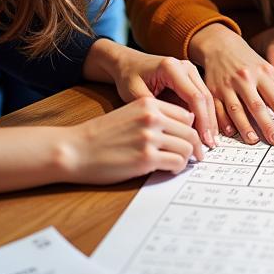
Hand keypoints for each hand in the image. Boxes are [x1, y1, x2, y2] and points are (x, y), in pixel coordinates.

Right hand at [61, 96, 202, 184]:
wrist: (75, 150)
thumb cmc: (100, 135)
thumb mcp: (128, 113)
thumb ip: (153, 116)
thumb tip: (182, 128)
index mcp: (148, 103)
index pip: (185, 113)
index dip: (192, 127)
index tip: (194, 138)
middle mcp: (151, 117)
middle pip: (190, 130)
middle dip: (196, 145)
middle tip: (198, 155)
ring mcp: (149, 137)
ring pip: (187, 147)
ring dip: (187, 157)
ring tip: (181, 162)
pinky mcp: (146, 158)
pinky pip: (177, 162)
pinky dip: (178, 168)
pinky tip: (170, 169)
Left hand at [83, 39, 217, 148]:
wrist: (128, 63)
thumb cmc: (129, 76)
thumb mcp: (134, 93)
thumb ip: (153, 109)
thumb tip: (174, 128)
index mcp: (171, 68)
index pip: (194, 96)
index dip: (201, 120)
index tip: (202, 139)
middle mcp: (185, 67)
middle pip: (205, 97)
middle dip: (209, 122)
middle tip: (210, 144)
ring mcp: (190, 71)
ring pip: (207, 98)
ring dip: (209, 120)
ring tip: (210, 141)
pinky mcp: (191, 78)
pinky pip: (202, 98)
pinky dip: (204, 115)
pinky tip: (204, 131)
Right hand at [190, 24, 273, 144]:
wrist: (221, 45)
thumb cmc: (248, 61)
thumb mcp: (267, 70)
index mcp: (263, 73)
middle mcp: (246, 78)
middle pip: (259, 106)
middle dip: (269, 125)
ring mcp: (228, 85)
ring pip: (237, 109)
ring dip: (246, 127)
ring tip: (255, 141)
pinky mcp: (213, 91)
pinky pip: (219, 109)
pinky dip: (224, 122)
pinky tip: (230, 132)